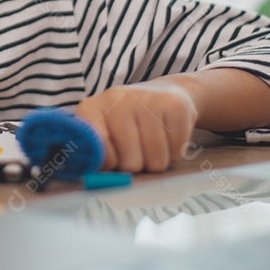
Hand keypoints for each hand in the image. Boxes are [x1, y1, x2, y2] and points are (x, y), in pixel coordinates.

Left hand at [75, 79, 199, 172]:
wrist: (162, 92)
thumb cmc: (128, 124)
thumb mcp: (105, 136)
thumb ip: (98, 157)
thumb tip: (101, 177)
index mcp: (92, 108)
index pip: (95, 150)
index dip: (109, 163)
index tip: (114, 161)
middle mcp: (116, 98)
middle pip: (130, 162)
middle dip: (137, 166)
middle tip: (137, 151)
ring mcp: (146, 99)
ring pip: (156, 160)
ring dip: (157, 161)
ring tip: (152, 143)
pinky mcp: (174, 104)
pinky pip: (177, 150)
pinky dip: (175, 151)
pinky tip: (167, 135)